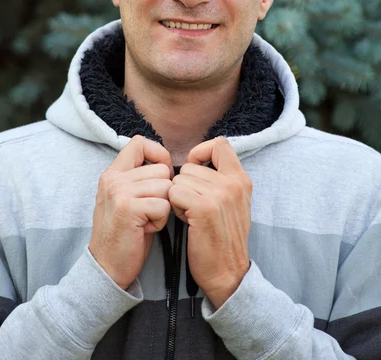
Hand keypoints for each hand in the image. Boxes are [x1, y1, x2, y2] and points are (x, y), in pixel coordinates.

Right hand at [89, 135, 172, 289]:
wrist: (106, 267)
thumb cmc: (125, 233)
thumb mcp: (126, 198)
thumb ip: (139, 178)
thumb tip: (167, 163)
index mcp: (113, 173)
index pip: (140, 142)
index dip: (158, 154)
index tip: (161, 176)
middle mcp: (113, 179)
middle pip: (162, 169)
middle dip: (165, 191)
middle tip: (150, 210)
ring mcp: (119, 193)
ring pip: (166, 187)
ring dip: (164, 207)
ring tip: (147, 220)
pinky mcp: (127, 209)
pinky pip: (163, 205)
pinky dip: (161, 220)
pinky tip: (146, 229)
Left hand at [168, 137, 251, 308]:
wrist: (228, 273)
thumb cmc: (223, 238)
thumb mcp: (233, 203)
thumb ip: (222, 180)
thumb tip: (198, 160)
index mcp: (241, 179)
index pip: (220, 144)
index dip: (201, 152)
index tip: (195, 168)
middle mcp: (233, 184)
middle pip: (190, 165)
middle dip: (185, 184)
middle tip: (193, 205)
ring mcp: (220, 195)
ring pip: (179, 179)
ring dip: (179, 196)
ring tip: (191, 215)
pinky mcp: (204, 208)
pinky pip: (175, 192)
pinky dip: (175, 206)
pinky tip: (186, 220)